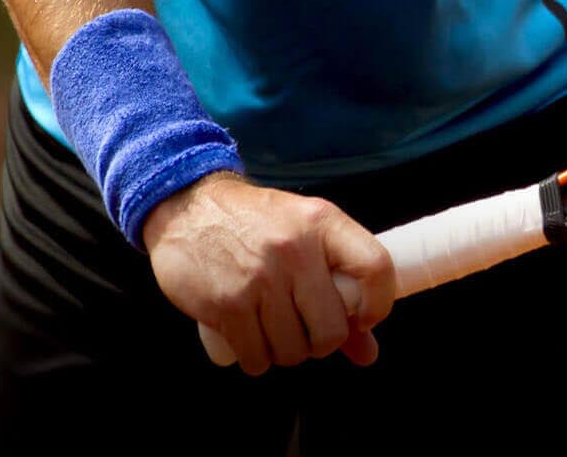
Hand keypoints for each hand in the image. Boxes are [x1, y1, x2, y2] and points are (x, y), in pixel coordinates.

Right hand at [144, 172, 395, 374]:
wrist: (188, 208)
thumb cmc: (258, 225)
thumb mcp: (305, 236)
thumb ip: (340, 288)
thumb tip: (367, 354)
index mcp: (323, 223)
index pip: (376, 268)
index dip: (378, 305)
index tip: (361, 319)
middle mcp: (294, 250)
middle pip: (332, 330)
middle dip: (321, 343)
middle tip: (308, 333)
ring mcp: (259, 279)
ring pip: (293, 350)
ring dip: (287, 352)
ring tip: (276, 332)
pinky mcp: (226, 305)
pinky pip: (256, 357)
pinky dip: (257, 359)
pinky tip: (252, 342)